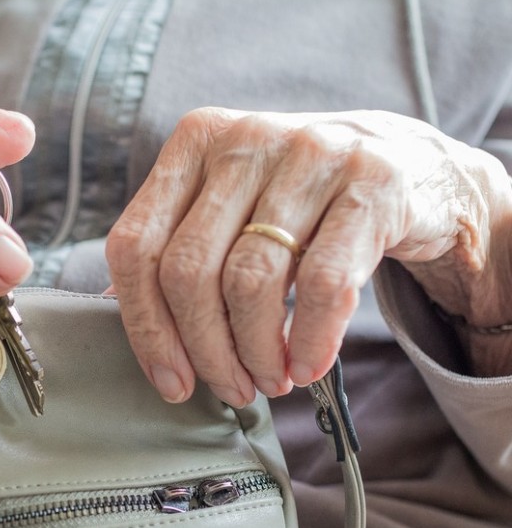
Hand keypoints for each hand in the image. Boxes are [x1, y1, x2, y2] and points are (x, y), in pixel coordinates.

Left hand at [107, 107, 511, 405]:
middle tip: (230, 388)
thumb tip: (120, 312)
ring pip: (250, 281)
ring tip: (270, 380)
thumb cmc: (300, 201)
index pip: (136, 245)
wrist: (407, 165)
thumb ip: (178, 247)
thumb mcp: (232, 206)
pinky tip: (308, 366)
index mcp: (194, 143)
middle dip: (205, 350)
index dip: (145, 325)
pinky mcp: (369, 183)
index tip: (169, 379)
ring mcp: (309, 154)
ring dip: (255, 353)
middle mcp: (244, 140)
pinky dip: (310, 340)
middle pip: (188, 270)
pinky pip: (322, 284)